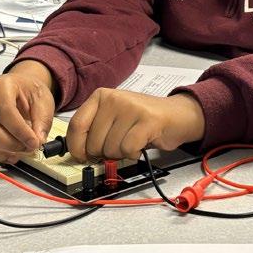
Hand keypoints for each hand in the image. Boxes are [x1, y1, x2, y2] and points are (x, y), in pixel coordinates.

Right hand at [0, 61, 55, 163]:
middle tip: (26, 149)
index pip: (4, 111)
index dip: (19, 131)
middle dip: (8, 145)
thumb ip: (42, 121)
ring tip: (13, 155)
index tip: (34, 143)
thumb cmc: (28, 92)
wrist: (20, 87)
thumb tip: (37, 140)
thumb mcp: (43, 101)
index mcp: (0, 86)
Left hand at [66, 90, 205, 161]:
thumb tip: (77, 153)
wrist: (176, 115)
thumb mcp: (113, 119)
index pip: (76, 125)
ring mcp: (131, 108)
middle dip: (104, 153)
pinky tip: (140, 145)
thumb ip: (94, 130)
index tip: (82, 156)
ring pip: (111, 148)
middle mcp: (114, 98)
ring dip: (121, 153)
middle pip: (93, 143)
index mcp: (101, 96)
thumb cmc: (142, 121)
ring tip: (132, 141)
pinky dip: (133, 154)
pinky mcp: (147, 120)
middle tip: (119, 144)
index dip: (76, 147)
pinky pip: (128, 149)